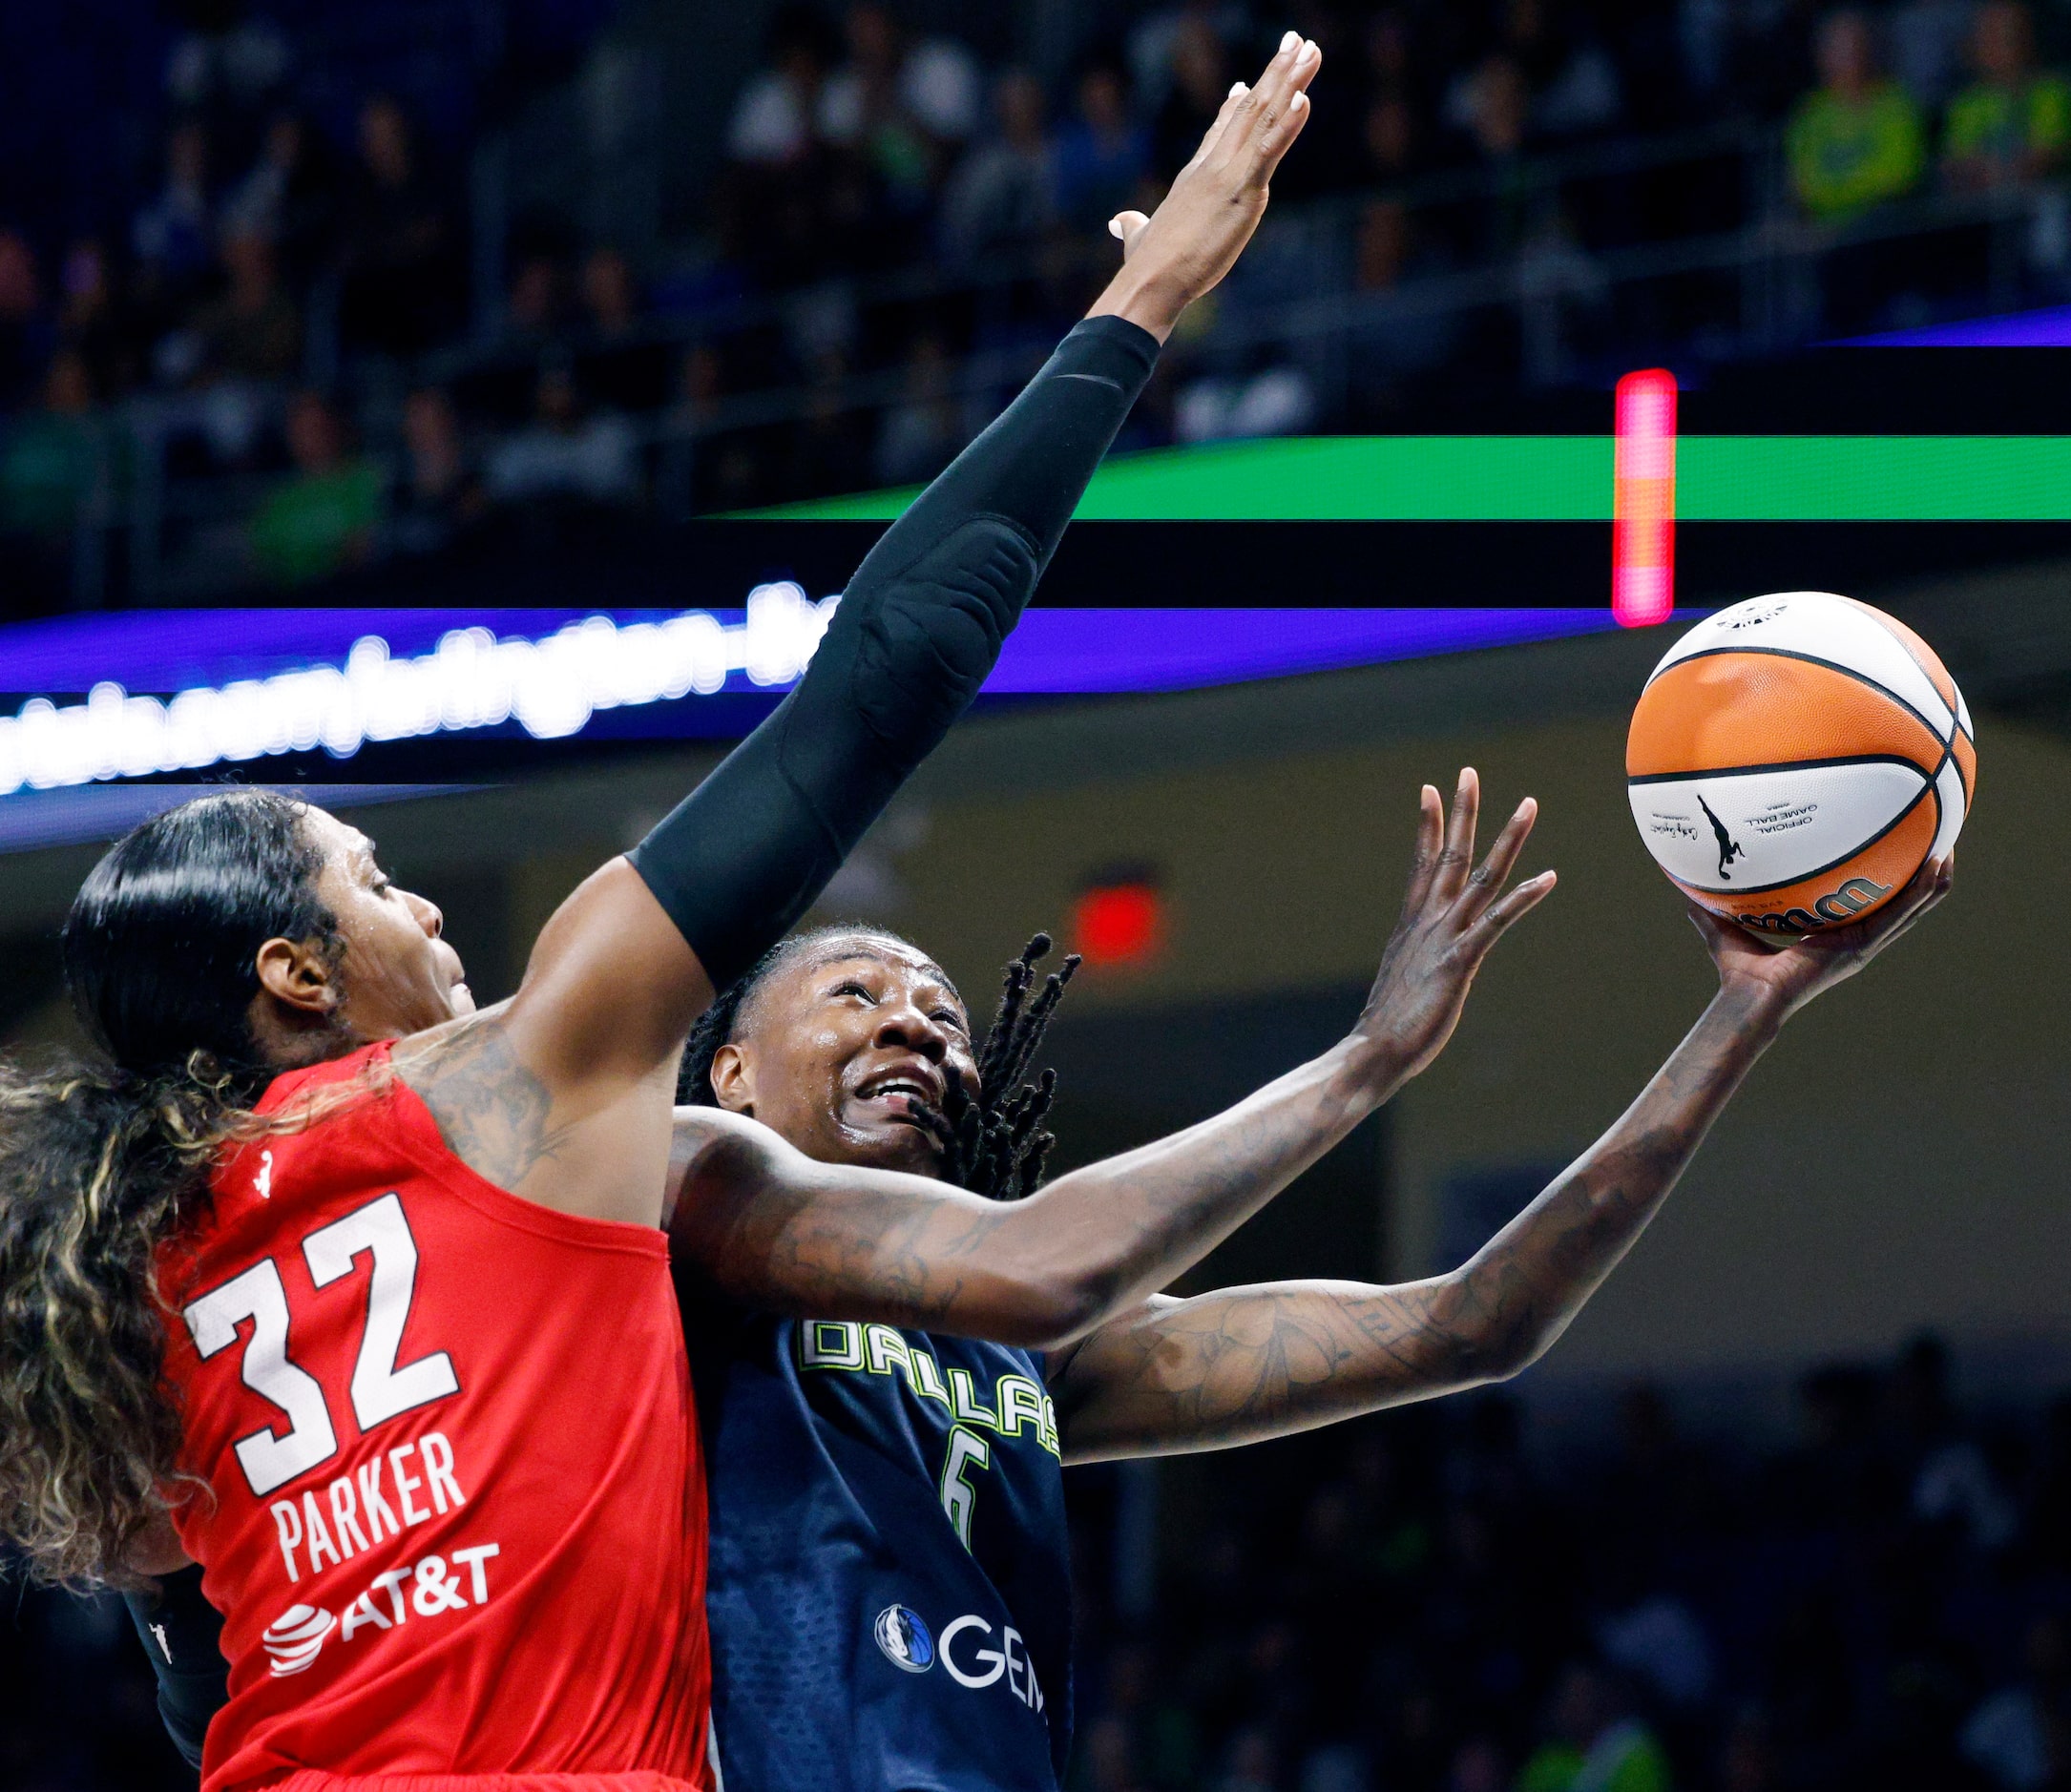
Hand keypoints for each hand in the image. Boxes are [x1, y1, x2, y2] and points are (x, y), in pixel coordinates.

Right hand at [1088, 30, 1321, 341]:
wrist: (1150, 280)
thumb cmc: (1145, 265)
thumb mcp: (1139, 238)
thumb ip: (1132, 225)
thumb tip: (1118, 221)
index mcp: (1195, 176)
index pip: (1220, 131)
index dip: (1237, 105)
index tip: (1250, 82)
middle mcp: (1213, 165)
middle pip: (1251, 109)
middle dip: (1276, 73)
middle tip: (1298, 41)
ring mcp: (1228, 174)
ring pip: (1264, 117)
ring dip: (1290, 81)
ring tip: (1309, 50)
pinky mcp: (1242, 192)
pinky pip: (1270, 151)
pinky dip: (1288, 124)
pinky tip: (1305, 99)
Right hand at [1350, 770, 1556, 1089]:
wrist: (1372, 1053)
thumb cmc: (1387, 1029)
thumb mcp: (1404, 984)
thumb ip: (1414, 967)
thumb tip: (1414, 972)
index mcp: (1412, 926)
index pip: (1422, 863)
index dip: (1428, 824)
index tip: (1429, 788)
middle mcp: (1427, 923)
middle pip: (1448, 855)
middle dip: (1461, 811)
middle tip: (1467, 771)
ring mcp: (1443, 939)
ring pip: (1480, 877)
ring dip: (1507, 838)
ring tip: (1528, 804)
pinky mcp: (1459, 963)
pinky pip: (1496, 922)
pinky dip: (1524, 897)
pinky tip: (1548, 877)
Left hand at [1692, 853, 1953, 1021]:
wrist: (1749, 997)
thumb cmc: (1738, 971)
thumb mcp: (1724, 928)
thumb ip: (1708, 908)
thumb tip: (1681, 884)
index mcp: (1833, 933)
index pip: (1868, 903)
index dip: (1885, 881)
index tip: (1896, 851)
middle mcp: (1855, 938)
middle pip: (1902, 902)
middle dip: (1922, 872)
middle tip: (1937, 838)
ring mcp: (1864, 944)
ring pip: (1914, 907)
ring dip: (1934, 878)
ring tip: (1947, 846)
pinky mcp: (1863, 947)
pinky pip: (1902, 914)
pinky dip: (1922, 891)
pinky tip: (1936, 865)